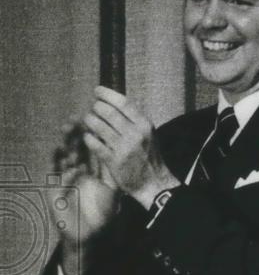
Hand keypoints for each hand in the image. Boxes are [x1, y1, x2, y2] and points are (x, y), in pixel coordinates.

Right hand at [48, 120, 118, 274]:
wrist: (89, 235)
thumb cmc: (102, 213)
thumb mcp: (114, 190)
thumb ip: (117, 173)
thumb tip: (131, 154)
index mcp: (92, 170)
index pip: (91, 148)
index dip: (91, 134)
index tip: (94, 119)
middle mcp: (78, 172)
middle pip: (75, 149)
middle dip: (75, 135)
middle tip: (75, 119)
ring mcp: (65, 181)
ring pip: (64, 159)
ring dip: (65, 145)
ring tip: (66, 131)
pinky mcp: (55, 192)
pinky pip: (56, 176)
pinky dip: (59, 166)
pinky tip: (62, 156)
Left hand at [82, 86, 179, 208]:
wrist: (154, 183)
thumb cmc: (148, 156)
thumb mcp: (147, 134)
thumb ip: (133, 119)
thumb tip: (112, 101)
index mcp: (145, 124)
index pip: (123, 102)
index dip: (106, 94)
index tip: (97, 91)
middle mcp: (135, 134)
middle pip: (107, 112)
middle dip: (96, 108)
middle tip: (93, 110)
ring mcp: (124, 147)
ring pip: (97, 125)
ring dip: (89, 121)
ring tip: (89, 122)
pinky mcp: (114, 161)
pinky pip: (94, 143)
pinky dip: (88, 138)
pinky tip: (89, 138)